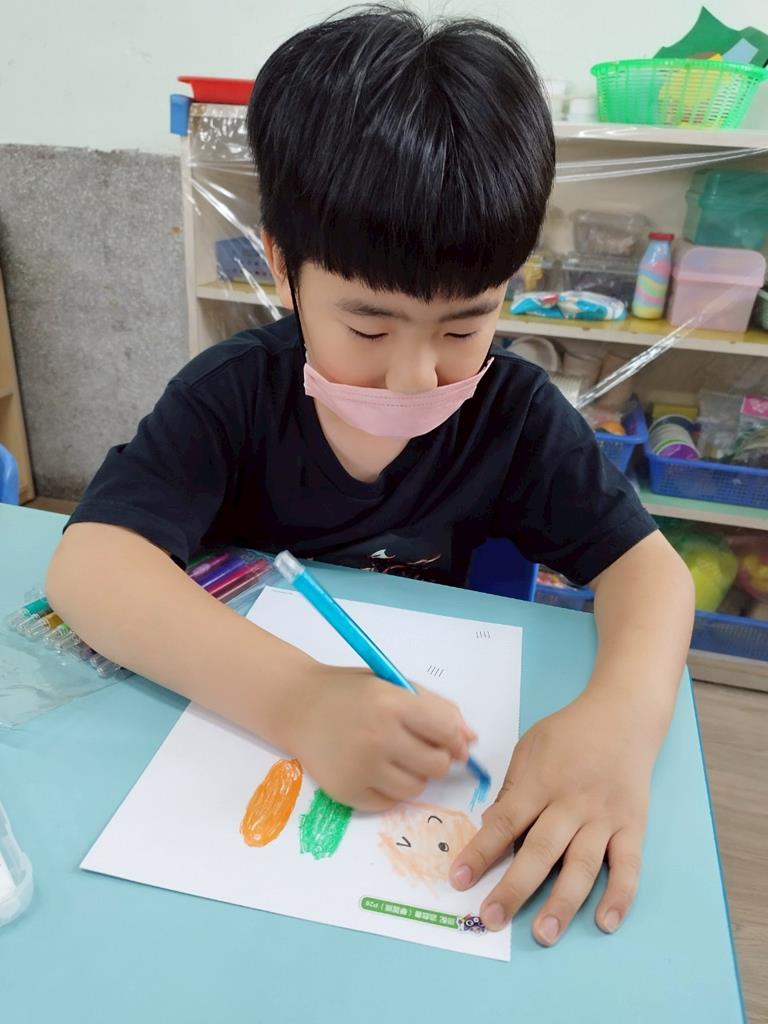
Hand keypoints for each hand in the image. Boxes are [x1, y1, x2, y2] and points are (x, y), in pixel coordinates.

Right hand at [288, 663, 475, 810]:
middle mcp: (377, 737)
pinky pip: (389, 803)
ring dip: (413, 775)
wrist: (297, 705)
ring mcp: (360, 768)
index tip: (451, 740)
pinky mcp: (347, 792)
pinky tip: (373, 767)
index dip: (456, 739)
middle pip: (437, 765)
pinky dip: (389, 789)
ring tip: (392, 755)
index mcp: (392, 703)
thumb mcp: (393, 685)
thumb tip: (470, 740)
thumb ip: (436, 708)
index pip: (447, 731)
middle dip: (436, 758)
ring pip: (416, 788)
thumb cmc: (350, 692)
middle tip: (418, 746)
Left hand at [451, 690, 657, 943]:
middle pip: (540, 850)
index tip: (458, 880)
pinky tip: (605, 921)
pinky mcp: (633, 825)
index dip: (479, 852)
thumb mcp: (530, 748)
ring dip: (562, 902)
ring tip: (544, 934)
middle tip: (491, 918)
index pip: (504, 822)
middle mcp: (571, 802)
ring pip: (582, 864)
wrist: (622, 715)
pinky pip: (628, 865)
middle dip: (514, 888)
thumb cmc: (569, 733)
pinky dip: (620, 895)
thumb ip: (513, 789)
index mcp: (539, 782)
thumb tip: (490, 828)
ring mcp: (604, 816)